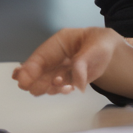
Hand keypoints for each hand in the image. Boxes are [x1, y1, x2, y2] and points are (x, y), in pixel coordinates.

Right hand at [13, 27, 132, 94]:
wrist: (110, 51)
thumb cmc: (100, 44)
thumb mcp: (95, 49)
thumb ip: (82, 64)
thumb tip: (75, 84)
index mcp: (59, 43)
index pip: (40, 57)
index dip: (29, 70)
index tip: (22, 82)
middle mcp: (55, 56)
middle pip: (38, 71)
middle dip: (38, 81)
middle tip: (40, 88)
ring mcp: (59, 68)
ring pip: (45, 81)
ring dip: (49, 87)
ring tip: (62, 85)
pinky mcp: (65, 79)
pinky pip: (57, 87)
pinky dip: (60, 90)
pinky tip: (67, 88)